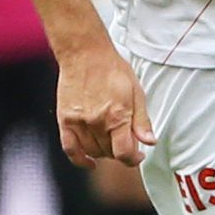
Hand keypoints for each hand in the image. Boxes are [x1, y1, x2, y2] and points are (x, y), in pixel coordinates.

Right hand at [55, 41, 153, 168]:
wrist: (85, 54)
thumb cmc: (112, 69)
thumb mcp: (137, 92)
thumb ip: (142, 120)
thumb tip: (150, 142)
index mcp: (117, 116)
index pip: (124, 153)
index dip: (133, 159)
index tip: (137, 155)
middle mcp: (97, 122)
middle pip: (109, 153)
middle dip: (120, 151)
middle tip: (125, 141)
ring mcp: (79, 122)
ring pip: (93, 151)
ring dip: (104, 152)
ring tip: (110, 142)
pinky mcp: (65, 120)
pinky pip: (70, 149)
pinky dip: (80, 159)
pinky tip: (89, 161)